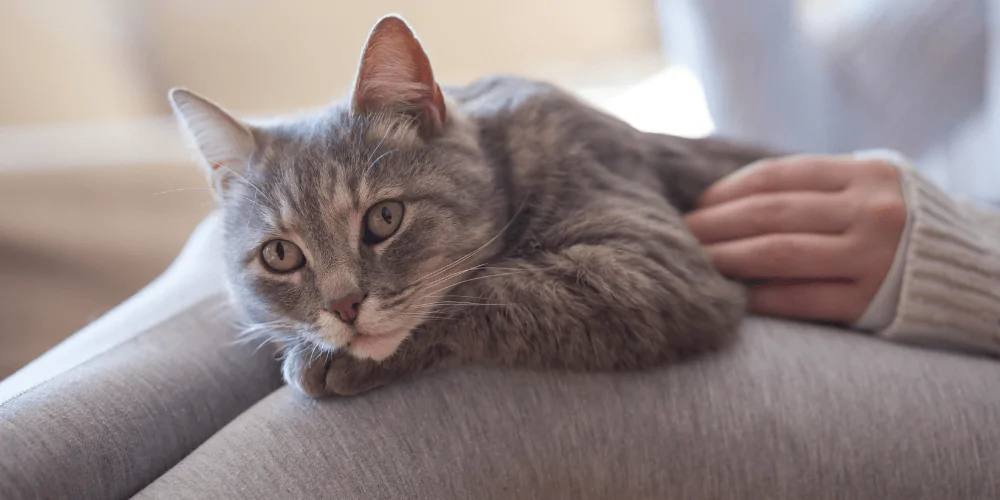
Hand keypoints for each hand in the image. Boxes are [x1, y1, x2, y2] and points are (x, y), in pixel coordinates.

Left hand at [684, 155, 906, 323]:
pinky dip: (759, 296)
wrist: (972, 273)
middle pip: (770, 214)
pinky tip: (732, 294)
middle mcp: (872, 212)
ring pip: (777, 254)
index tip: (697, 204)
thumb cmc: (901, 226)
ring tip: (695, 261)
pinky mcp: (869, 303)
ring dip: (725, 258)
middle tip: (680, 234)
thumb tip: (728, 198)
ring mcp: (872, 259)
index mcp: (868, 174)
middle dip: (715, 224)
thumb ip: (817, 186)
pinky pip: (799, 299)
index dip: (729, 191)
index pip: (779, 176)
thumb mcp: (872, 188)